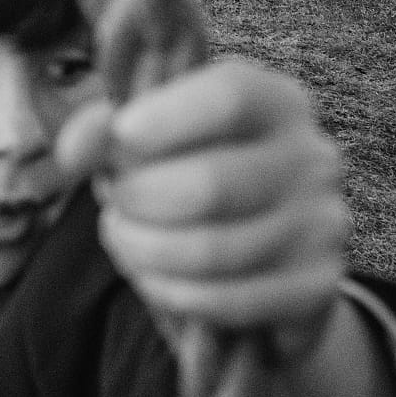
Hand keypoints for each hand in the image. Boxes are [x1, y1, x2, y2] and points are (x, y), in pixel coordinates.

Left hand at [57, 57, 349, 361]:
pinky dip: (174, 293)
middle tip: (115, 200)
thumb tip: (73, 150)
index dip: (165, 118)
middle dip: (140, 198)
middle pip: (213, 183)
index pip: (231, 96)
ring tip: (124, 237)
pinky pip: (229, 300)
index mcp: (276, 101)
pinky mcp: (316, 286)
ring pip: (215, 249)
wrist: (264, 254)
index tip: (120, 136)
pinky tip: (154, 277)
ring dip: (146, 250)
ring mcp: (322, 224)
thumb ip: (111, 130)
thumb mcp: (157, 137)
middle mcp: (312, 156)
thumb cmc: (195, 173)